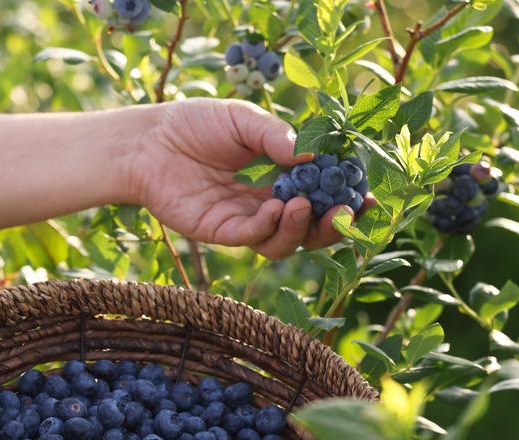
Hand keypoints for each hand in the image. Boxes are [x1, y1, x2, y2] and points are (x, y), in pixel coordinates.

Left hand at [130, 98, 368, 258]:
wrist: (149, 140)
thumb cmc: (195, 125)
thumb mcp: (243, 120)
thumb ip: (276, 136)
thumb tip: (314, 154)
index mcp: (279, 179)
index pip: (320, 197)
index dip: (345, 200)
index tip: (369, 195)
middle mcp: (266, 205)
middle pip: (309, 229)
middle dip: (334, 224)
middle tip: (349, 211)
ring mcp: (243, 222)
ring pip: (283, 242)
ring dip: (301, 228)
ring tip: (305, 204)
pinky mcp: (219, 232)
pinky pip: (251, 238)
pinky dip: (267, 227)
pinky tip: (275, 207)